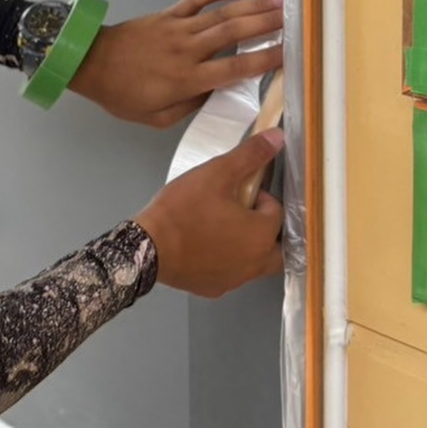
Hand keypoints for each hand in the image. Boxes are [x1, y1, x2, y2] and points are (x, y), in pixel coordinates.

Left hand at [69, 0, 283, 127]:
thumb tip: (219, 91)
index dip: (264, 59)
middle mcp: (187, 50)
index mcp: (187, 79)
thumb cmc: (123, 95)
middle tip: (296, 17)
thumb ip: (191, 106)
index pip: (234, 68)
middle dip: (267, 24)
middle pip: (234, 34)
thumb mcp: (157, 117)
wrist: (90, 63)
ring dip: (252, 5)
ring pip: (221, 14)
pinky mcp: (168, 14)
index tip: (291, 53)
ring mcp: (178, 28)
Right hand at [133, 131, 284, 296]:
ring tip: (219, 227)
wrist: (148, 247)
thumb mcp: (217, 173)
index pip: (276, 210)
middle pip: (277, 246)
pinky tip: (203, 247)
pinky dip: (225, 261)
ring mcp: (234, 280)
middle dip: (265, 228)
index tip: (235, 190)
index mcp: (262, 235)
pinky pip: (230, 274)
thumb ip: (250, 156)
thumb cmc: (184, 210)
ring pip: (255, 262)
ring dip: (247, 246)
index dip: (258, 195)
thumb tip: (277, 138)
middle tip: (240, 212)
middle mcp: (255, 264)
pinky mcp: (213, 289)